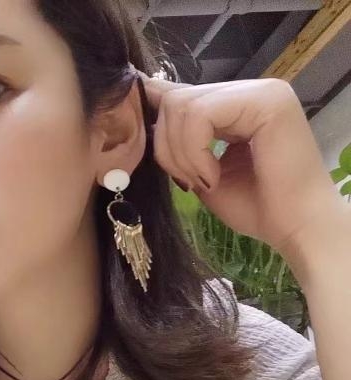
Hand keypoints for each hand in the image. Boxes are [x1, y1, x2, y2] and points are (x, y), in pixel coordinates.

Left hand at [136, 72, 347, 276]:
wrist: (295, 228)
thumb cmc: (257, 209)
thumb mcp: (202, 174)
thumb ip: (180, 146)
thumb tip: (145, 120)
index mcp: (236, 106)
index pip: (181, 96)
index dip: (157, 122)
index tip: (155, 156)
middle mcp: (248, 91)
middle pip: (176, 100)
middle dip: (167, 148)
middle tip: (187, 183)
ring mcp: (260, 91)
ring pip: (183, 106)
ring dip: (181, 154)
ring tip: (204, 182)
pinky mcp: (265, 100)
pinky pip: (201, 115)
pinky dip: (196, 153)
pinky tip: (213, 177)